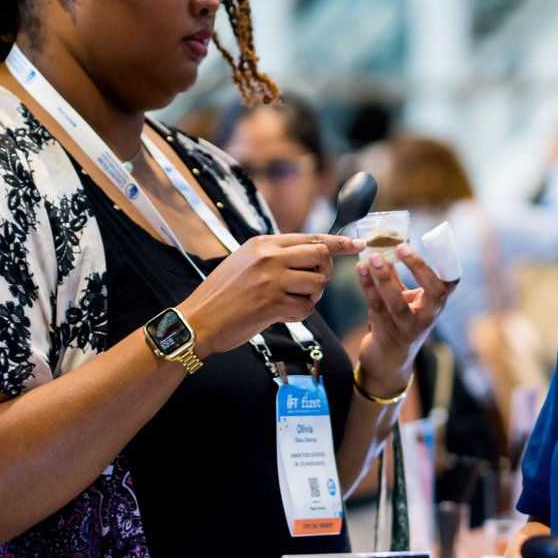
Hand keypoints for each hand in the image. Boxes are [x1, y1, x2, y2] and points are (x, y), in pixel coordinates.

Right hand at [176, 233, 353, 353]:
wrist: (198, 320)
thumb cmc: (222, 295)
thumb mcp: (245, 261)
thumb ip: (274, 255)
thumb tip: (309, 255)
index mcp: (263, 243)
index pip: (311, 237)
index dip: (339, 242)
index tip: (358, 244)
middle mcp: (270, 256)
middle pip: (322, 256)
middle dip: (325, 273)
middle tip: (312, 286)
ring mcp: (272, 279)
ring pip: (318, 283)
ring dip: (311, 298)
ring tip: (290, 302)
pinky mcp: (273, 303)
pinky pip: (306, 308)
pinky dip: (298, 315)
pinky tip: (280, 315)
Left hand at [352, 243, 459, 396]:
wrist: (389, 360)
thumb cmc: (399, 322)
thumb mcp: (406, 299)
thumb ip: (399, 276)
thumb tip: (387, 245)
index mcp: (435, 304)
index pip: (450, 283)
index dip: (447, 263)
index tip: (432, 241)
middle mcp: (428, 317)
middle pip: (433, 292)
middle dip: (417, 267)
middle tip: (401, 247)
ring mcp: (408, 327)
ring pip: (398, 302)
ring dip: (385, 278)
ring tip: (373, 257)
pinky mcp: (387, 333)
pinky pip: (376, 307)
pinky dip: (367, 287)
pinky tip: (360, 270)